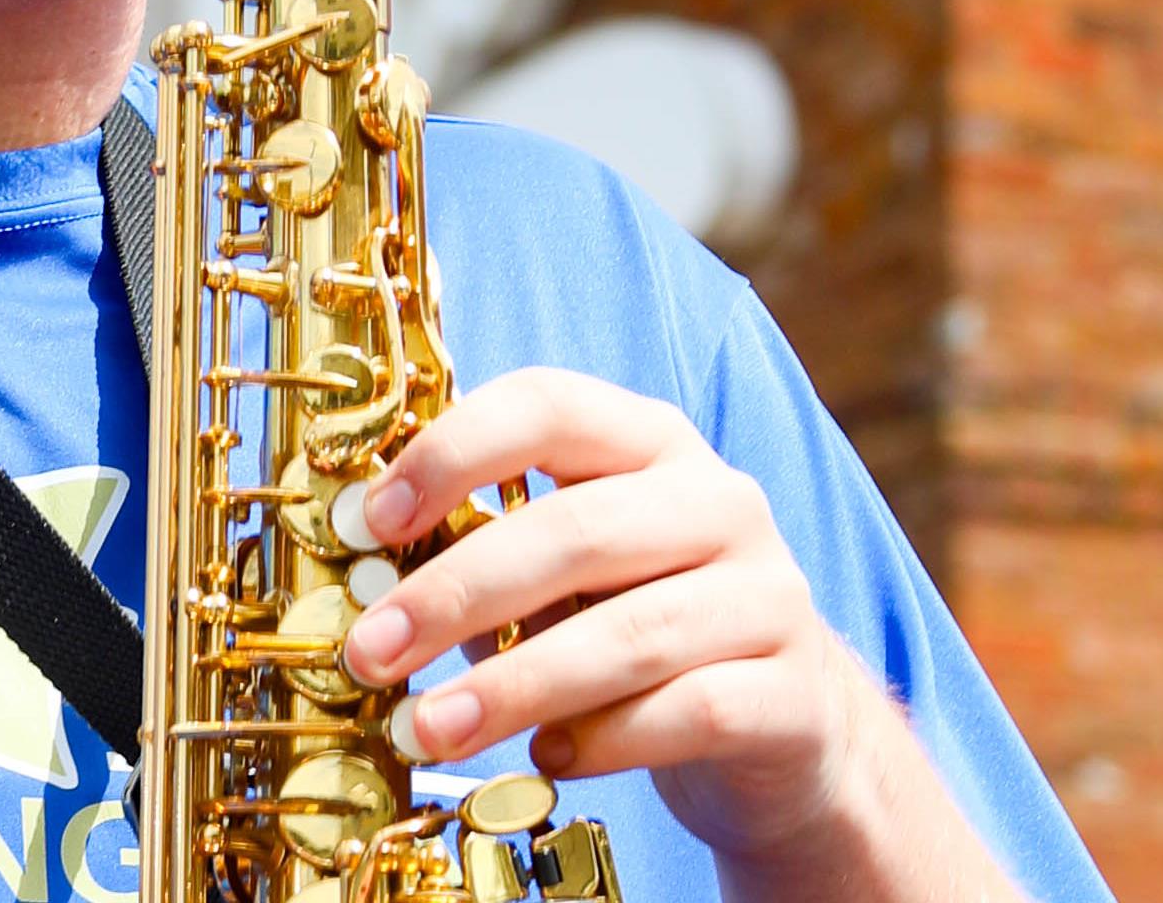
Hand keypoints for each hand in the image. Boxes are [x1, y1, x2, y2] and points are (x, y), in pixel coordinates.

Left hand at [336, 367, 1021, 900]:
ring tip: (427, 729)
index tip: (371, 521)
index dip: (452, 451)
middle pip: (578, 529)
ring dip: (511, 685)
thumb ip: (486, 561)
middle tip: (371, 652)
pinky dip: (606, 739)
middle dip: (456, 592)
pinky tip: (545, 758)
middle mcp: (720, 502)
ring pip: (630, 633)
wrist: (792, 733)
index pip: (549, 404)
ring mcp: (769, 596)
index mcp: (651, 444)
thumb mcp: (565, 581)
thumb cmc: (643, 637)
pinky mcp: (795, 696)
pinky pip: (691, 712)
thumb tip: (368, 587)